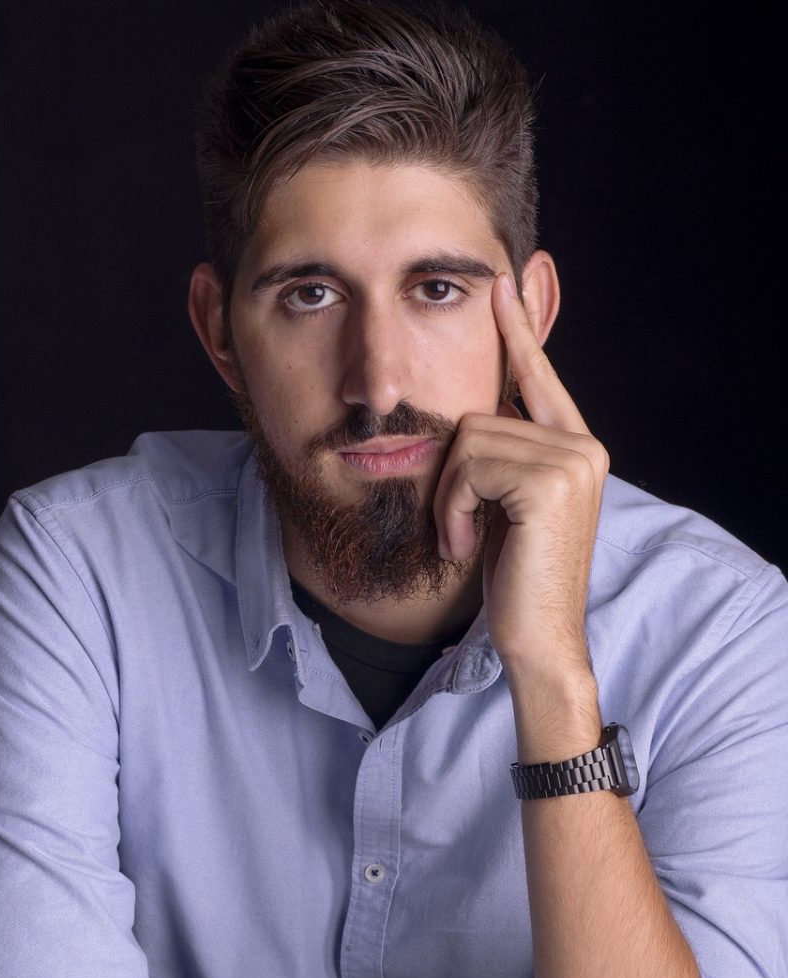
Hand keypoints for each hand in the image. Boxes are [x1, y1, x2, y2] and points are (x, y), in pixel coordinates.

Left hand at [433, 272, 608, 678]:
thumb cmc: (514, 578)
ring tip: (469, 539)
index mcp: (576, 447)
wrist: (537, 640)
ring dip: (450, 498)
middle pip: (479, 414)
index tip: (501, 280)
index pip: (538, 376)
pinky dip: (454, 509)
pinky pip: (468, 466)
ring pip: (468, 439)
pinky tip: (471, 546)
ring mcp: (573, 459)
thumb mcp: (504, 507)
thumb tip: (467, 414)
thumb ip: (501, 457)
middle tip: (464, 528)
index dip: (518, 329)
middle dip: (453, 476)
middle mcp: (583, 444)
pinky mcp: (552, 481)